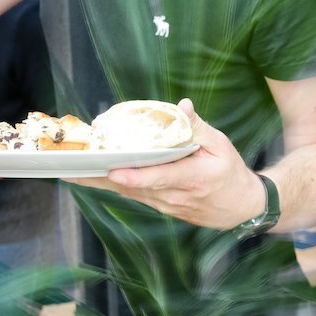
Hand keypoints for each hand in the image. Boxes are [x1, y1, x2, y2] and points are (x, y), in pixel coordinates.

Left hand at [64, 99, 262, 228]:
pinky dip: (113, 185)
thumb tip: (182, 107)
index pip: (159, 178)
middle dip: (103, 177)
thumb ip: (198, 127)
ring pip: (129, 193)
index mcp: (192, 178)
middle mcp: (174, 196)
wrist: (241, 208)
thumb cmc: (230, 173)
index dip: (135, 176)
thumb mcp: (221, 145)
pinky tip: (93, 176)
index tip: (115, 171)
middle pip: (134, 187)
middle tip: (74, 168)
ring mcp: (166, 205)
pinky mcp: (160, 207)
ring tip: (73, 170)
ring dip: (101, 182)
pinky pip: (133, 196)